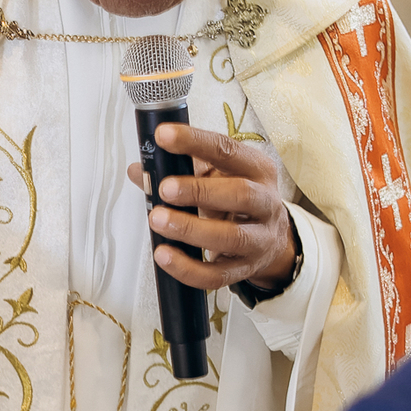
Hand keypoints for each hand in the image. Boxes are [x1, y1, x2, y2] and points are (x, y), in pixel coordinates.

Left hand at [125, 123, 296, 293]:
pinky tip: (165, 255)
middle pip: (241, 194)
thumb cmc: (236, 199)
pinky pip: (217, 275)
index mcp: (256, 169)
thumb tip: (139, 170)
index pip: (228, 150)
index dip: (195, 141)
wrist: (270, 239)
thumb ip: (179, 169)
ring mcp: (258, 239)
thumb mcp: (216, 176)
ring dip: (190, 229)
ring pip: (231, 237)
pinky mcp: (245, 268)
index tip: (164, 136)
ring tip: (157, 220)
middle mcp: (264, 202)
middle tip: (165, 188)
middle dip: (199, 191)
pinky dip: (188, 268)